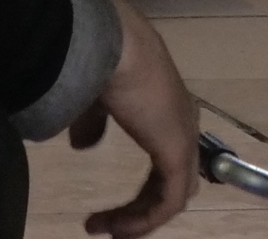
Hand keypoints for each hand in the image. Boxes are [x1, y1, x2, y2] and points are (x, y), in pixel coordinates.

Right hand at [74, 0, 198, 235]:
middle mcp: (183, 123)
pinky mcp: (177, 150)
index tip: (108, 212)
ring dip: (140, 219)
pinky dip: (146, 220)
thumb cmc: (104, 65)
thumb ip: (93, 123)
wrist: (116, 47)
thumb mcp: (95, 101)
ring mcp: (184, 137)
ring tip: (109, 232)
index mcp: (168, 110)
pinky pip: (171, 200)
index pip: (166, 162)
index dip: (143, 192)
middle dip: (140, 209)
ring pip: (173, 195)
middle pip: (172, 182)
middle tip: (110, 229)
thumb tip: (83, 144)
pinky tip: (119, 228)